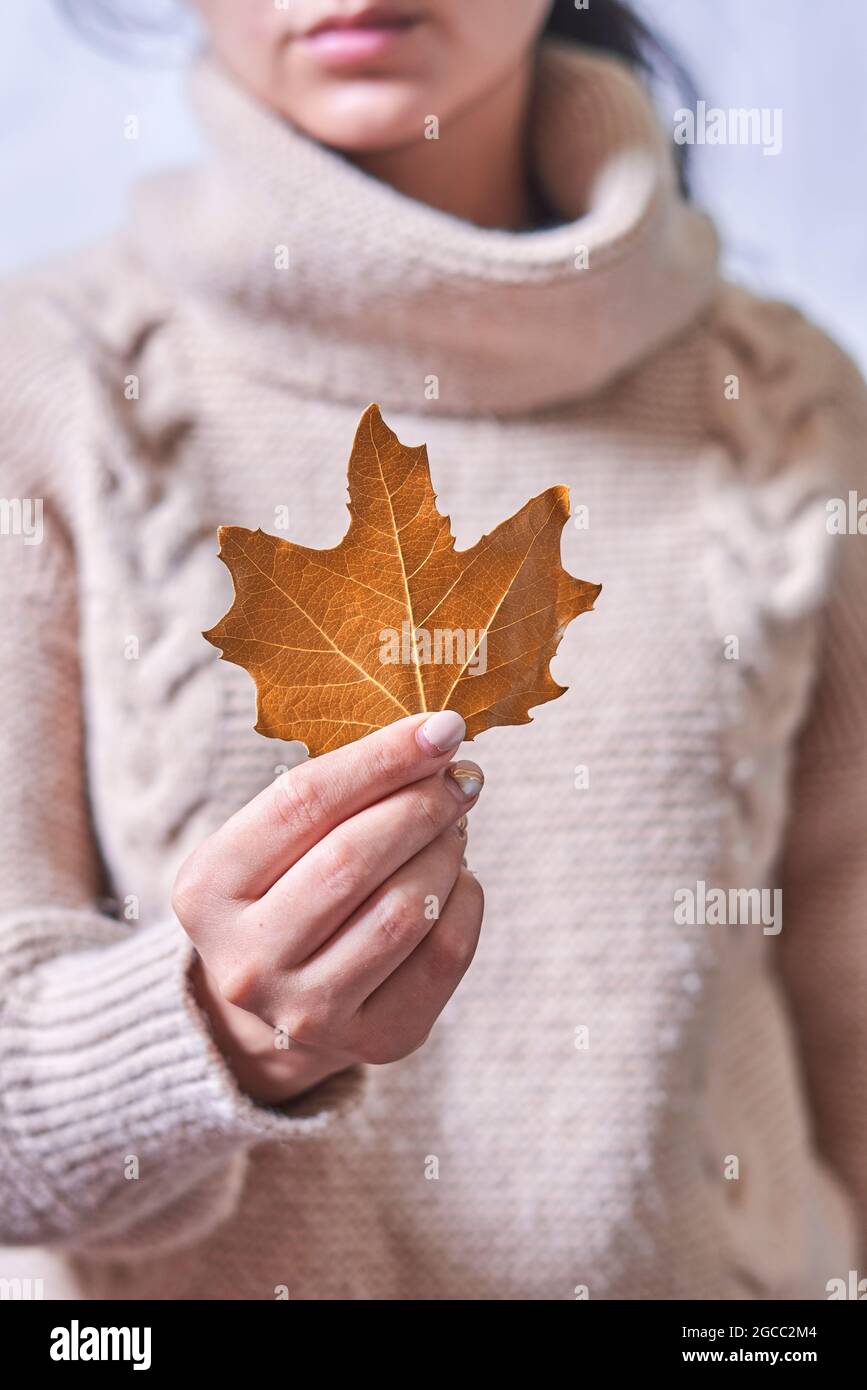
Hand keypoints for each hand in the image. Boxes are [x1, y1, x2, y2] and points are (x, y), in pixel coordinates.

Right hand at [172, 711, 483, 1104]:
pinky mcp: (375, 1040)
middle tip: (459, 778)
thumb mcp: (273, 843)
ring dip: (446, 851)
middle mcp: (247, 961)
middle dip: (422, 804)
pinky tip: (456, 877)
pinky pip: (445, 953)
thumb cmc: (280, 895)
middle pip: (355, 858)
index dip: (381, 758)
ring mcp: (308, 1012)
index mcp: (207, 890)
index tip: (441, 727)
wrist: (271, 1010)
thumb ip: (334, 794)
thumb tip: (435, 744)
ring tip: (454, 825)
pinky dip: (465, 898)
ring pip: (405, 909)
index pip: (303, 802)